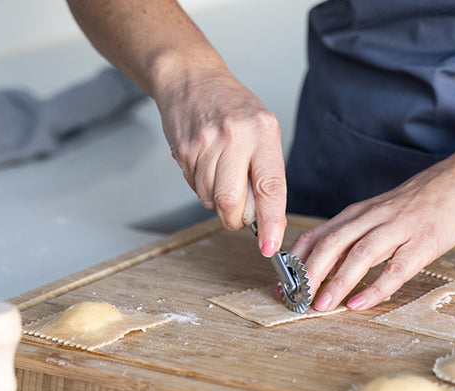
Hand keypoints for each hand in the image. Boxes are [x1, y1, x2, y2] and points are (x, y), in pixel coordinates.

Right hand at [154, 66, 286, 255]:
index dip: (270, 222)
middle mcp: (235, 137)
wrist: (191, 80)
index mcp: (262, 132)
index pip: (270, 187)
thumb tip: (270, 219)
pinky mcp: (184, 151)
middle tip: (240, 212)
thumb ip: (267, 172)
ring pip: (211, 200)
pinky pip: (195, 189)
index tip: (270, 246)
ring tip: (222, 175)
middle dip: (236, 218)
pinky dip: (203, 187)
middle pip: (232, 202)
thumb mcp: (262, 130)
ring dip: (219, 202)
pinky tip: (206, 165)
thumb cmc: (232, 107)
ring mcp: (205, 144)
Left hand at [288, 156, 454, 310]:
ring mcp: (400, 228)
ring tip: (320, 306)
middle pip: (331, 243)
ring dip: (337, 282)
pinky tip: (361, 304)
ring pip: (360, 254)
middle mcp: (372, 218)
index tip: (280, 284)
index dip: (295, 260)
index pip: (316, 234)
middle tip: (294, 299)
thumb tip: (325, 264)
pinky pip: (397, 266)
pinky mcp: (425, 241)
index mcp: (358, 213)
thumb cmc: (421, 202)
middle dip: (308, 273)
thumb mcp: (379, 213)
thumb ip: (354, 235)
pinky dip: (376, 287)